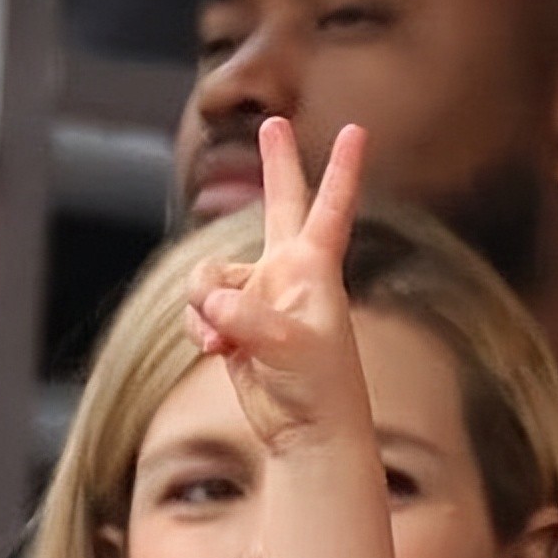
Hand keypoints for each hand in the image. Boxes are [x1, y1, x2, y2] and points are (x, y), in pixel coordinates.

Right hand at [184, 117, 369, 450]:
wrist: (307, 434)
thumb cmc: (319, 389)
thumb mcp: (286, 347)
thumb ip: (245, 315)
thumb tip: (208, 300)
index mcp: (316, 271)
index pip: (331, 208)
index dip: (343, 168)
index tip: (360, 128)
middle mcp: (288, 275)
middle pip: (278, 206)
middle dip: (276, 167)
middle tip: (274, 123)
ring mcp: (260, 297)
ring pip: (210, 273)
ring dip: (204, 303)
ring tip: (221, 339)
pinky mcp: (235, 324)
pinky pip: (199, 308)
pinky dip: (197, 326)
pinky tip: (214, 350)